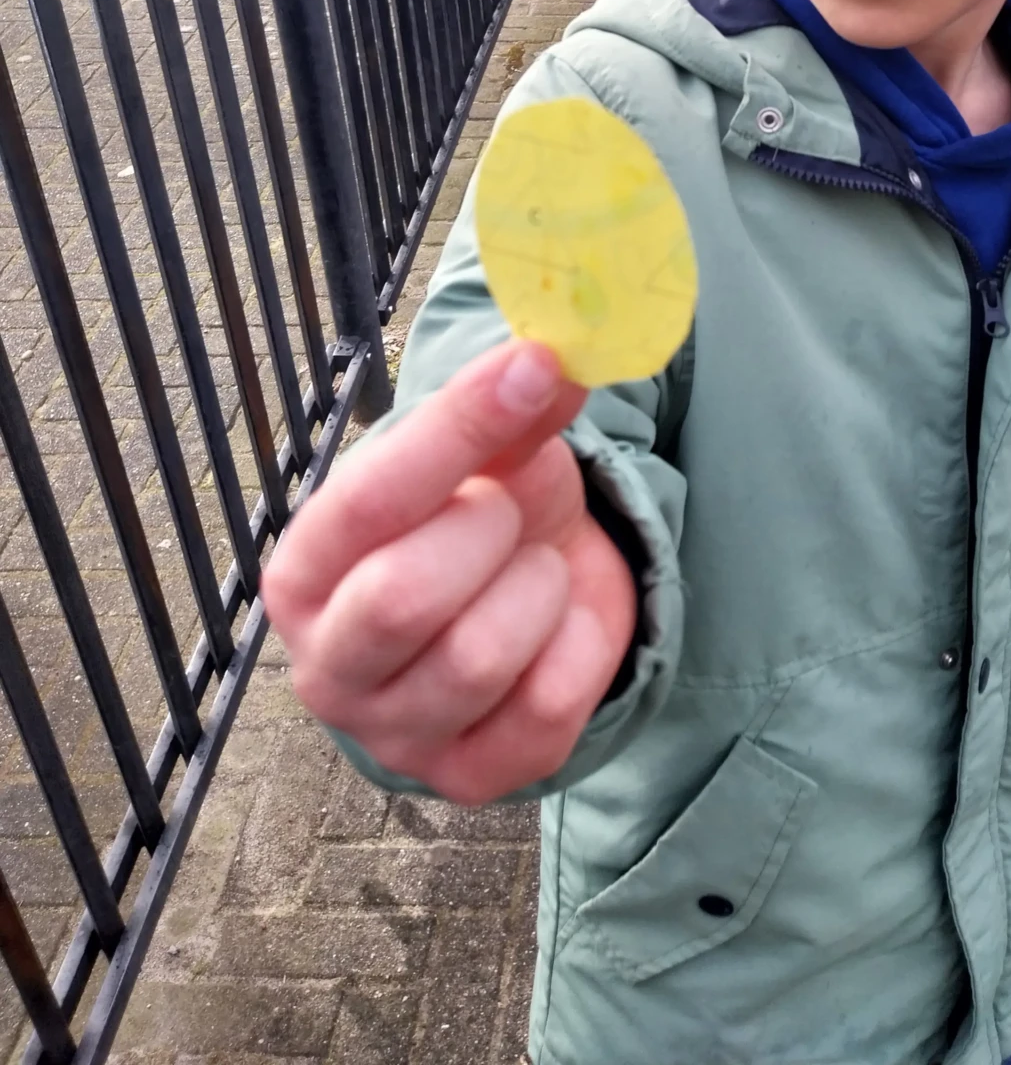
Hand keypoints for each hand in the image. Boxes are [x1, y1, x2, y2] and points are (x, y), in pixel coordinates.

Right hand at [263, 340, 637, 806]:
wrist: (521, 610)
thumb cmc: (482, 523)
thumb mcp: (489, 458)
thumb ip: (511, 410)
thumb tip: (552, 358)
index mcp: (304, 572)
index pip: (366, 500)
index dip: (458, 428)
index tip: (535, 367)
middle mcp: (328, 666)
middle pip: (402, 598)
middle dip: (488, 529)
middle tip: (512, 506)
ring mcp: (395, 734)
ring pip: (478, 657)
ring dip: (536, 585)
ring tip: (535, 564)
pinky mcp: (470, 779)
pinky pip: (545, 711)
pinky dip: (579, 645)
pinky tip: (563, 620)